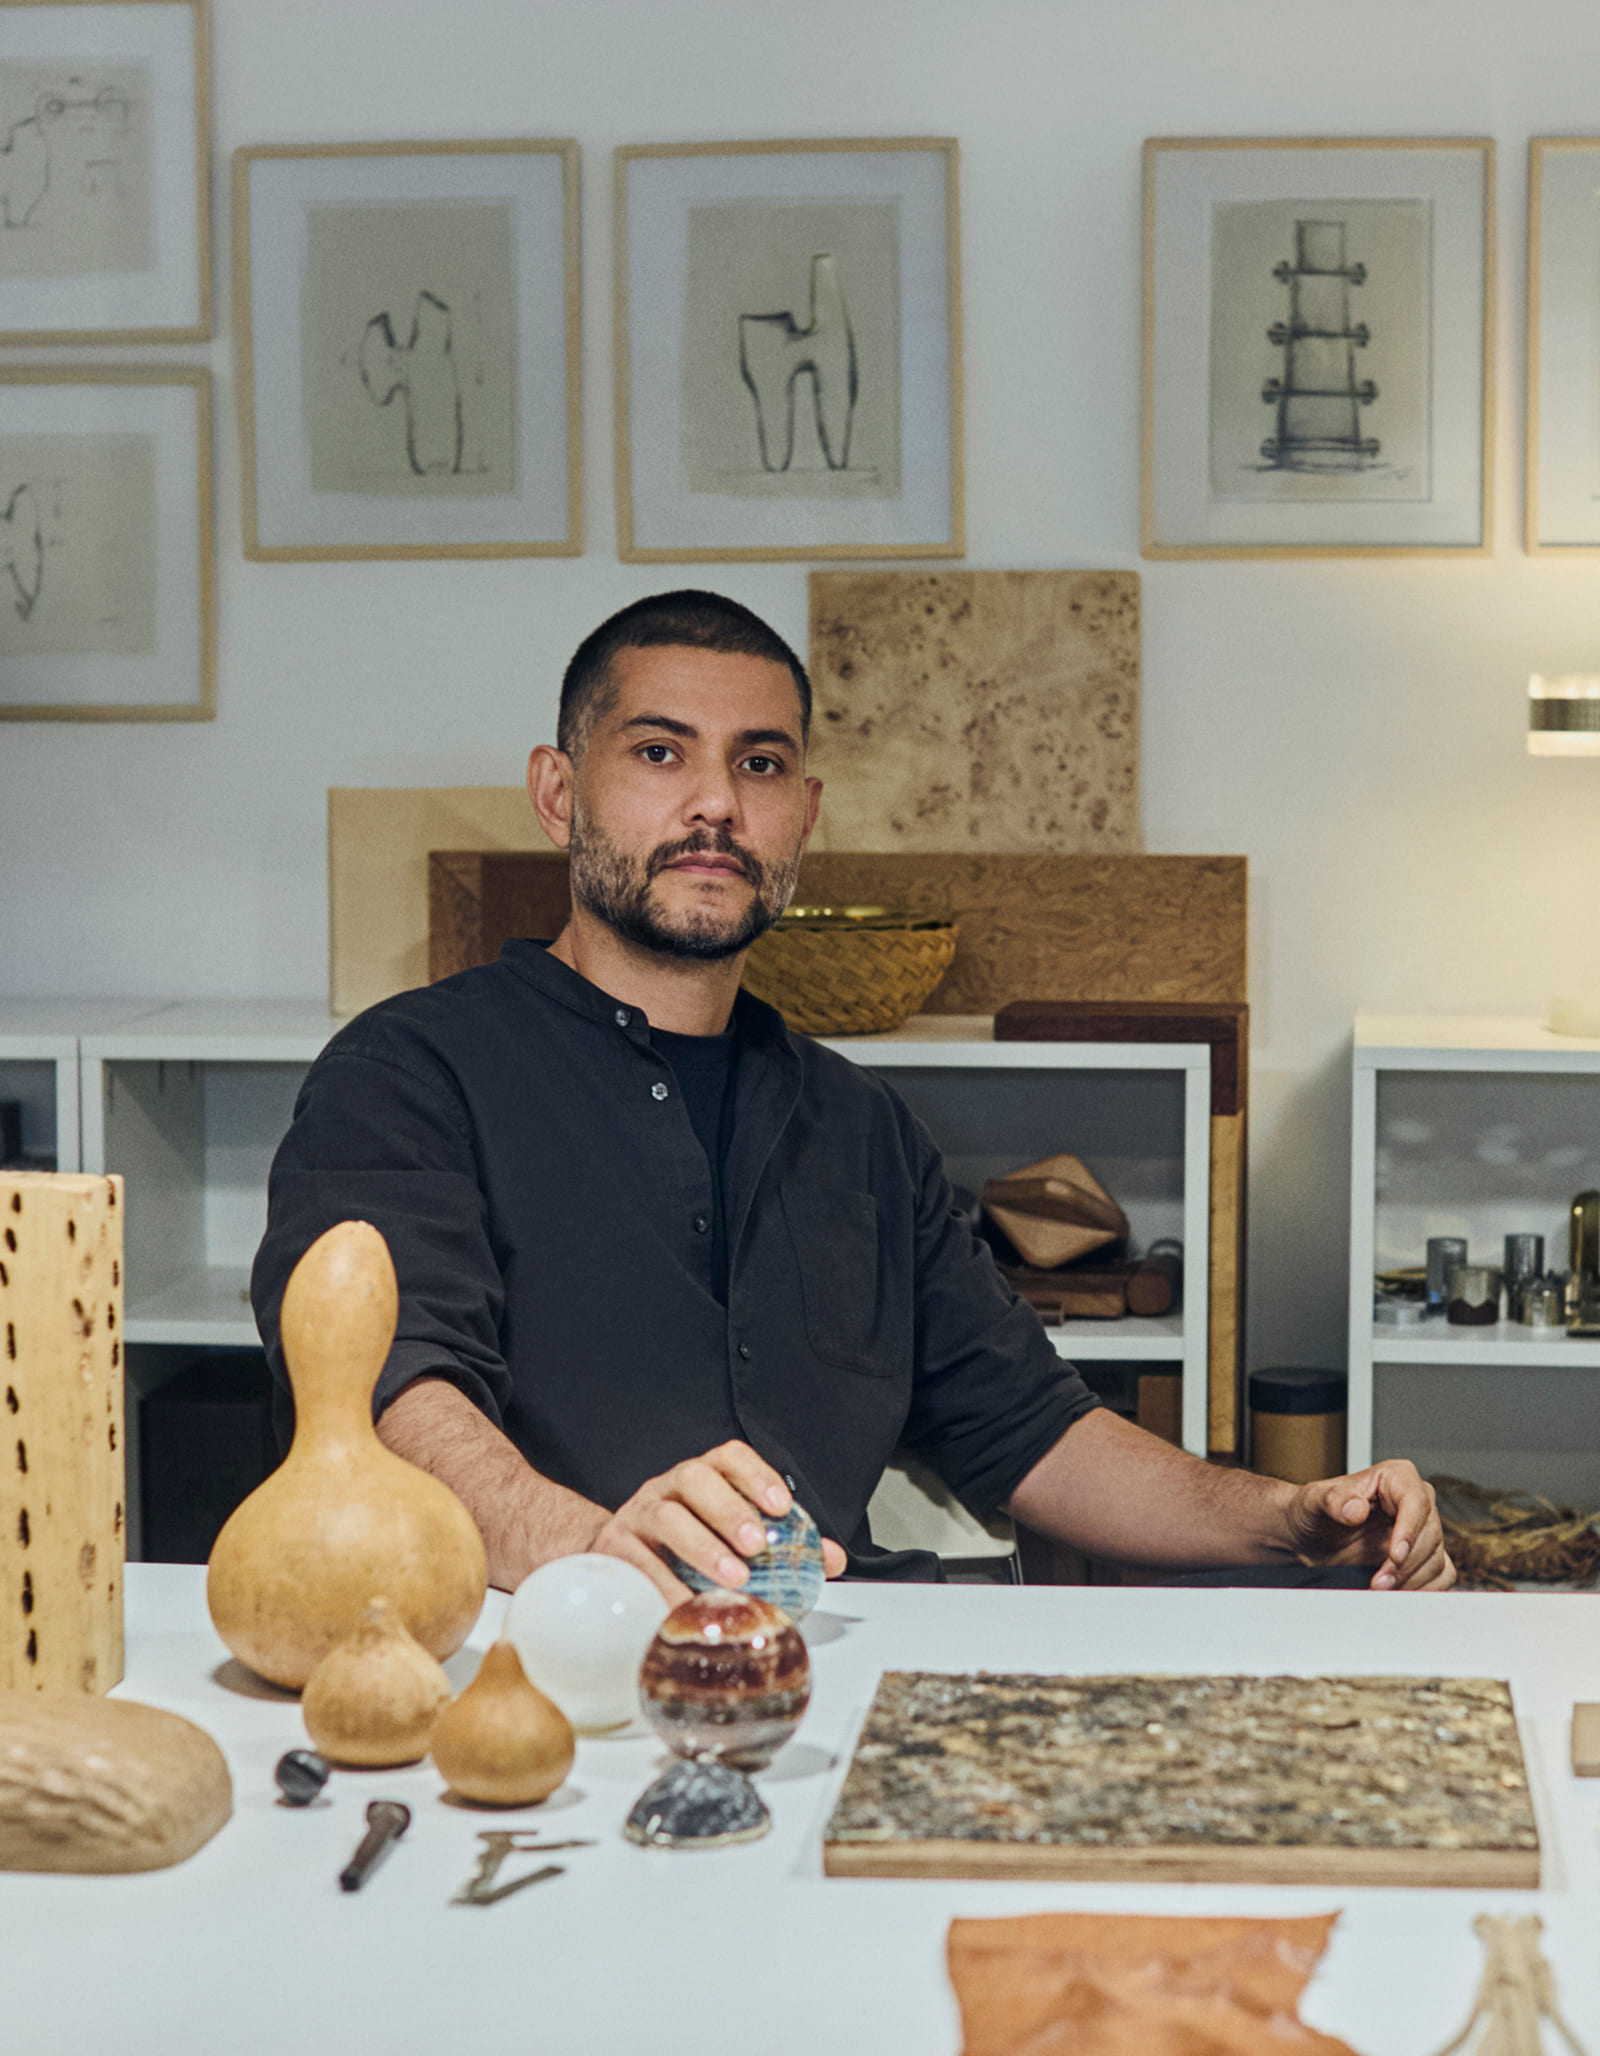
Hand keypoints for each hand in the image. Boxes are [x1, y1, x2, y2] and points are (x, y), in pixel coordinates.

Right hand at [589, 1439, 847, 1603]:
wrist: (617, 1559)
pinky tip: (685, 1604)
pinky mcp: (614, 1548)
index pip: (729, 1457)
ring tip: (732, 1578)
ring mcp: (637, 1514)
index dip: (756, 1476)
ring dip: (702, 1546)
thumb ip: (783, 1546)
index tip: (782, 1507)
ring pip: (666, 1516)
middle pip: (695, 1479)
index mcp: (701, 1477)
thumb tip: (832, 1559)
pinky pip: (636, 1561)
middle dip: (730, 1510)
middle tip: (757, 1546)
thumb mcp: (729, 1539)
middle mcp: (668, 1487)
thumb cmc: (683, 1548)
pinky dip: (663, 1584)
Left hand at [1283, 1460, 1454, 1590]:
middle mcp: (1414, 1501)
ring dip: (1410, 1580)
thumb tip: (1356, 1509)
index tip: (1394, 1555)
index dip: (1409, 1531)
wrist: (1309, 1538)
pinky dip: (1422, 1589)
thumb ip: (1333, 1500)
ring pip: (1436, 1559)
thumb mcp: (1313, 1500)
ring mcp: (1421, 1531)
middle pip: (1430, 1535)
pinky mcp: (1423, 1556)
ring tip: (1378, 1588)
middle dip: (1405, 1564)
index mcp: (1394, 1477)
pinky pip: (1440, 1576)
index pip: (1416, 1502)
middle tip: (1378, 1583)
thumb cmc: (1313, 1512)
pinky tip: (1397, 1593)